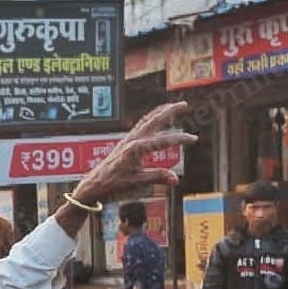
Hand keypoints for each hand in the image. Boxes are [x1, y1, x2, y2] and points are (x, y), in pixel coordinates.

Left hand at [66, 102, 196, 207]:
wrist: (93, 184)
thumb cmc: (112, 184)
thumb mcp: (136, 182)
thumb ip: (156, 177)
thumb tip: (175, 179)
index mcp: (136, 148)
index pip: (164, 141)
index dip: (180, 139)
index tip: (194, 139)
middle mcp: (132, 140)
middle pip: (154, 121)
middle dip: (170, 111)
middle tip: (184, 104)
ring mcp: (128, 140)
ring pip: (146, 121)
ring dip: (160, 112)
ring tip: (172, 106)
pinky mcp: (125, 143)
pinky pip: (140, 126)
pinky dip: (150, 119)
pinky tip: (154, 119)